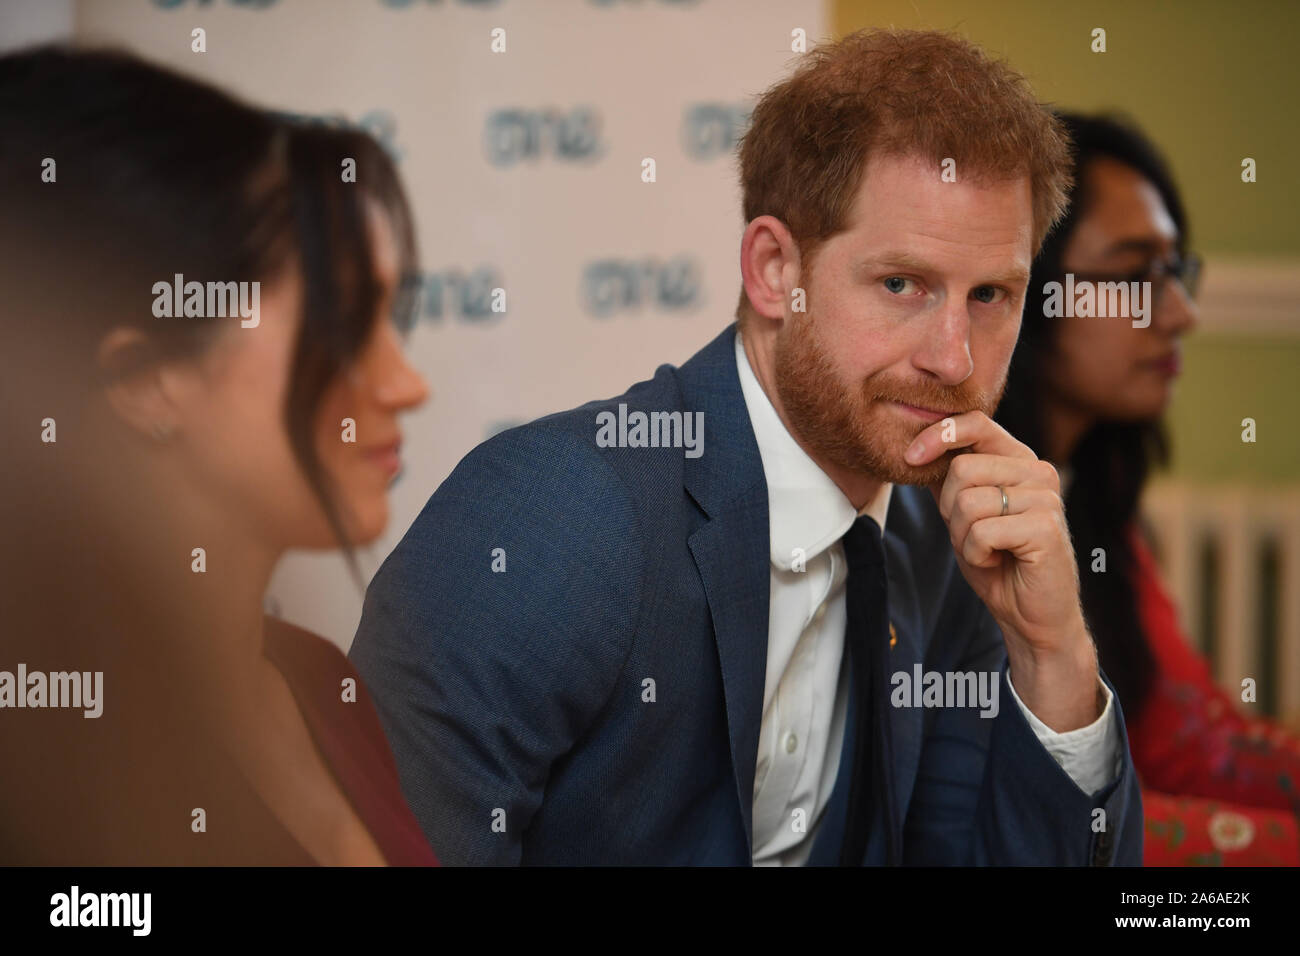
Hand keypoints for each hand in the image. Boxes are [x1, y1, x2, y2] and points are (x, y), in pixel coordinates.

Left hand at [904, 411, 1101, 730]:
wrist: (1032, 615)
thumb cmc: (998, 562)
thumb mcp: (963, 514)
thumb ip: (949, 479)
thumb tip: (915, 446)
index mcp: (1020, 461)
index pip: (977, 424)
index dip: (939, 435)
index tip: (910, 458)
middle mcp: (1039, 471)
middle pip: (962, 469)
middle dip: (949, 509)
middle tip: (971, 535)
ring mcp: (1046, 498)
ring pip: (968, 501)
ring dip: (962, 535)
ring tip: (987, 550)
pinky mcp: (1046, 528)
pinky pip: (982, 531)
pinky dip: (976, 554)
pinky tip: (997, 562)